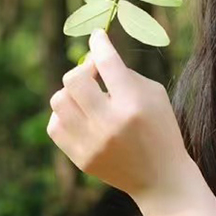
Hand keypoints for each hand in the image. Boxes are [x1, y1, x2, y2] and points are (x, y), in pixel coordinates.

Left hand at [47, 27, 193, 204]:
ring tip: (87, 99)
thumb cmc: (159, 129)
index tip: (98, 37)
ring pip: (59, 101)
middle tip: (94, 74)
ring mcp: (92, 143)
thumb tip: (93, 56)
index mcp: (133, 104)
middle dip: (83, 70)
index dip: (99, 43)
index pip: (106, 62)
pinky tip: (81, 117)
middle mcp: (110, 124)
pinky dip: (65, 116)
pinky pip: (54, 126)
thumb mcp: (154, 95)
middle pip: (74, 79)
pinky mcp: (81, 158)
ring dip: (71, 94)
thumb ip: (124, 73)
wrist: (161, 178)